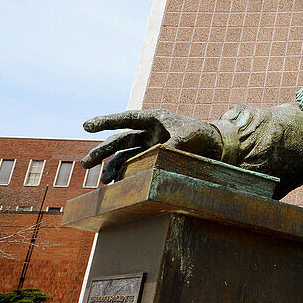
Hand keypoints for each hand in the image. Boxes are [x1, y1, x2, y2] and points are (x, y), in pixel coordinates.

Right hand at [82, 109, 221, 183]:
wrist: (216, 144)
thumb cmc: (202, 134)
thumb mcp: (188, 137)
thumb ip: (172, 145)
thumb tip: (156, 159)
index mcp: (155, 119)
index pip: (127, 119)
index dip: (106, 121)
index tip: (86, 125)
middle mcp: (149, 131)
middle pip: (121, 140)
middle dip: (102, 151)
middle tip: (86, 163)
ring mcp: (150, 144)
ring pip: (125, 155)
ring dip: (112, 166)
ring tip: (103, 180)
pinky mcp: (154, 157)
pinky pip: (135, 164)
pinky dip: (126, 173)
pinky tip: (117, 183)